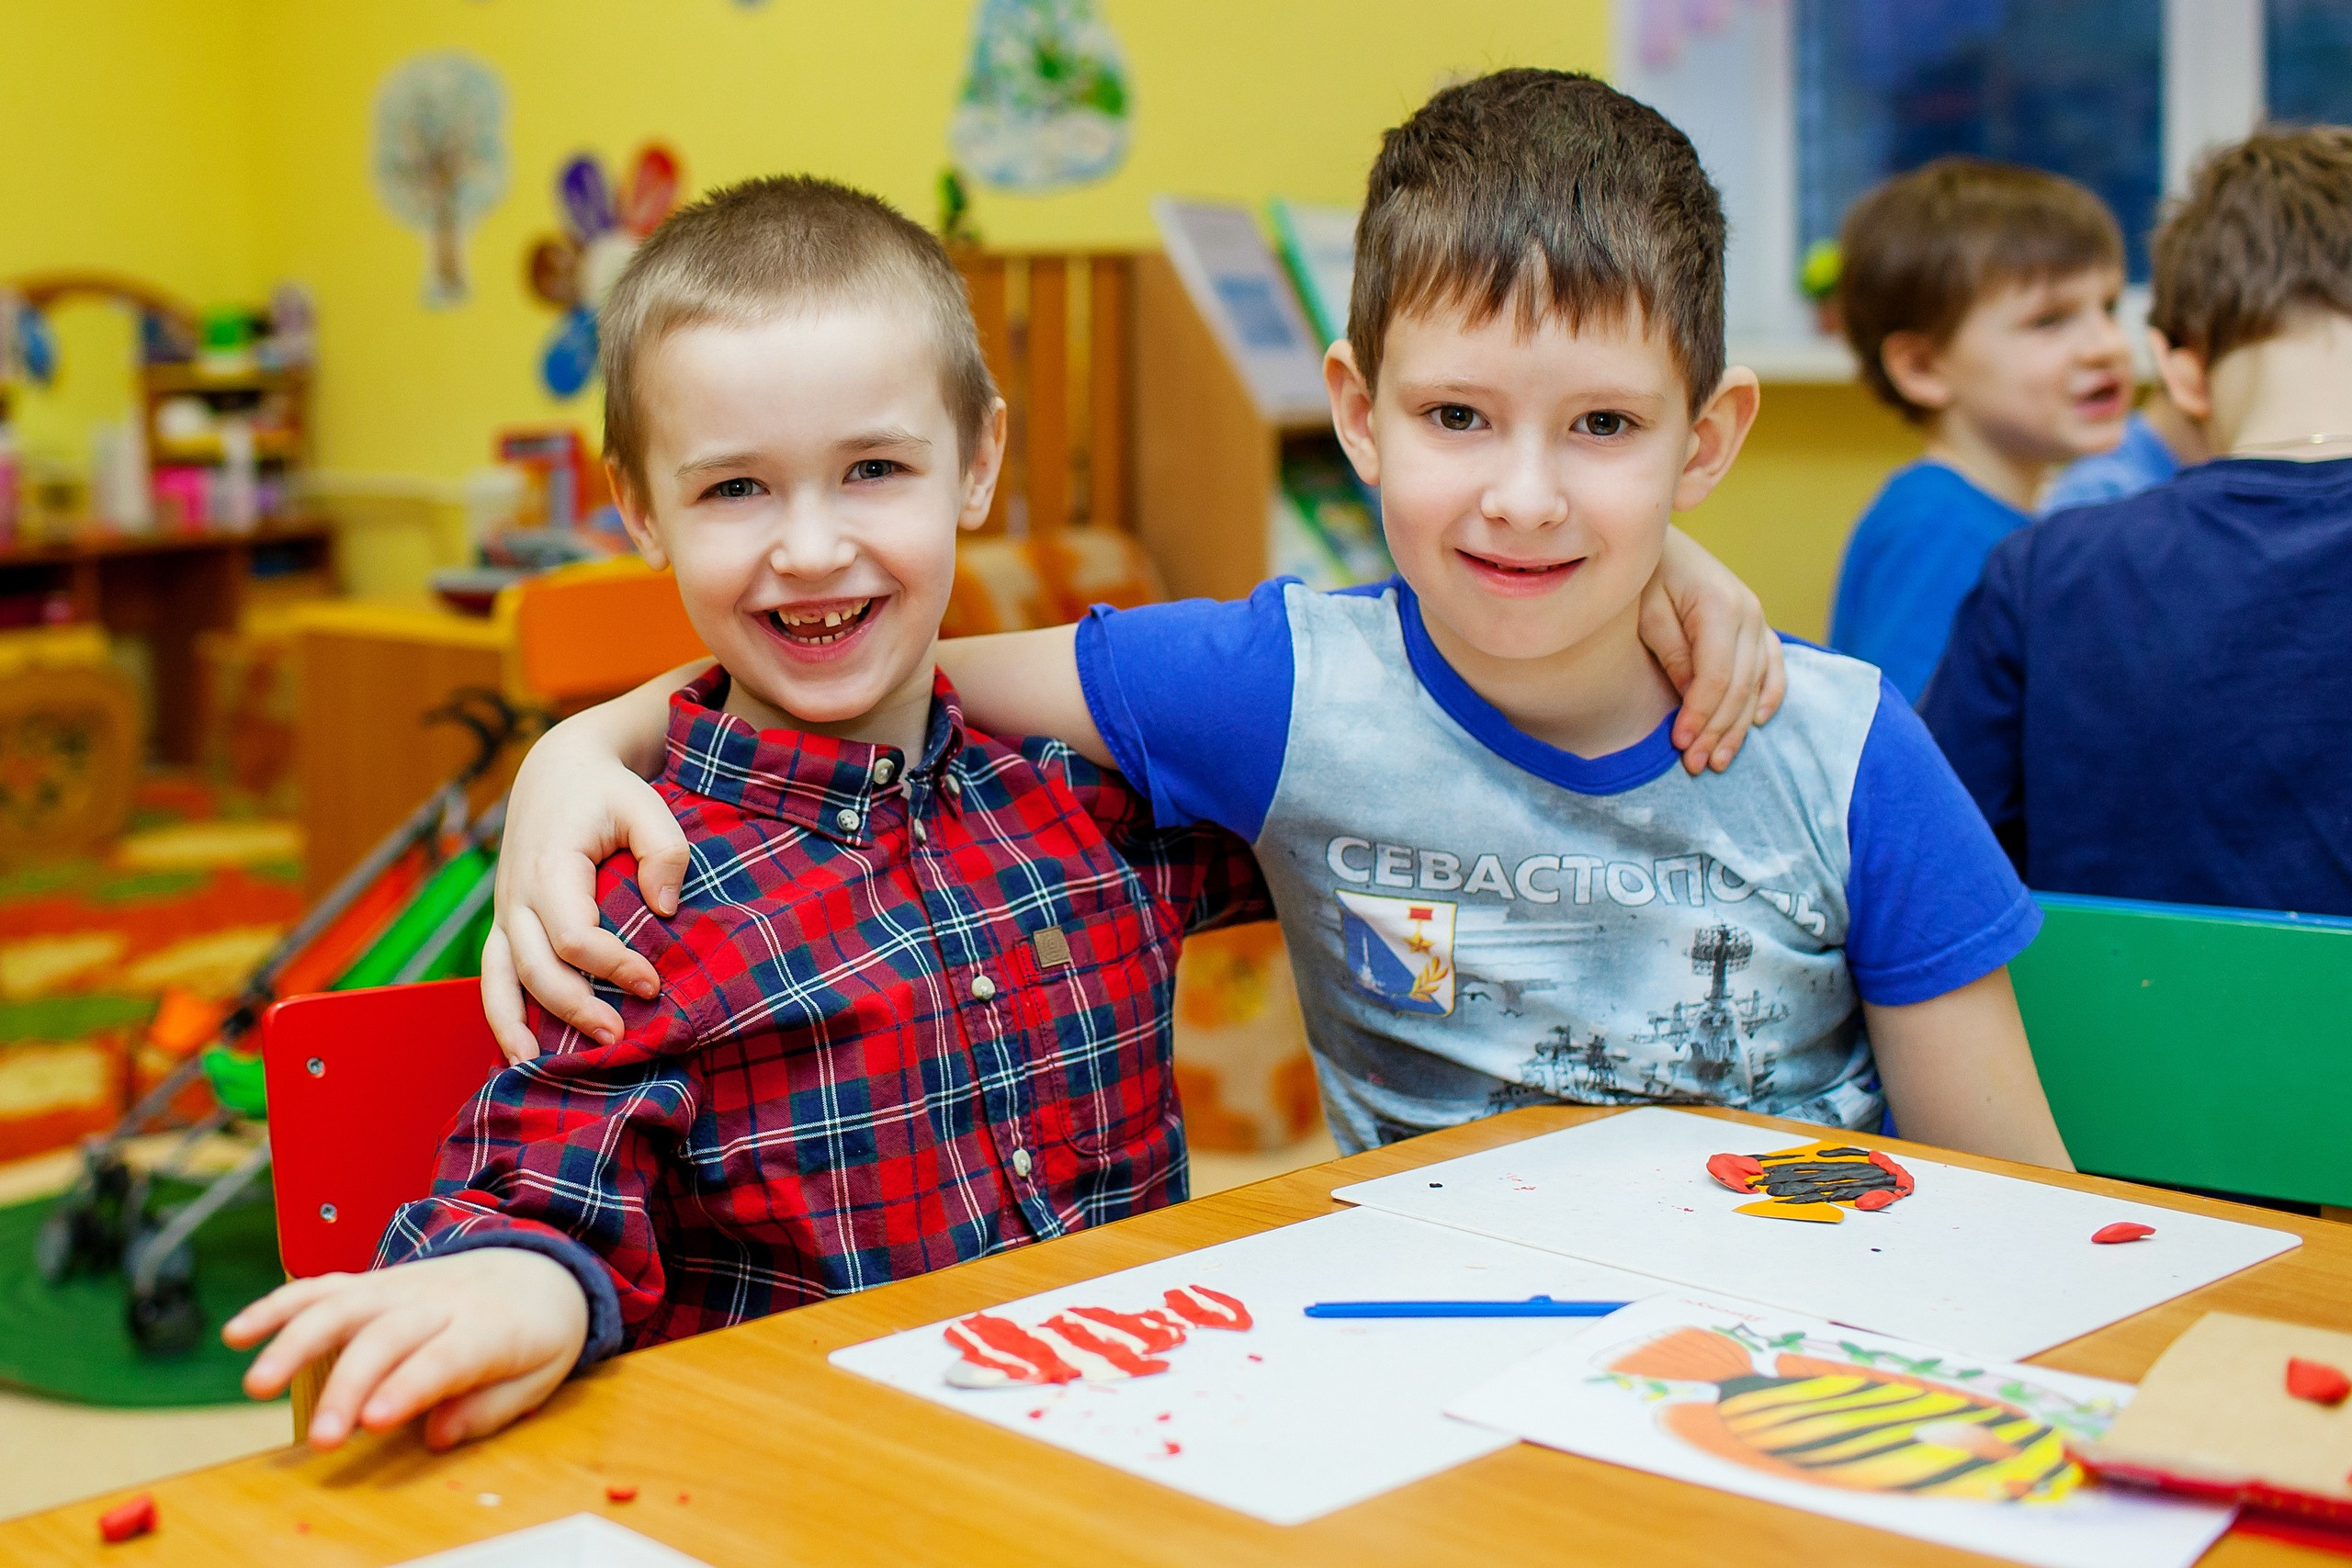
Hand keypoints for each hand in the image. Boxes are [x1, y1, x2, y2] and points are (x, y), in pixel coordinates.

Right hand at [225, 1249, 589, 1451]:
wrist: (539, 1269)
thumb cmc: (535, 1335)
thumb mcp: (540, 1377)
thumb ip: (489, 1409)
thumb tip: (434, 1436)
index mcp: (488, 1328)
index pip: (443, 1356)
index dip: (407, 1386)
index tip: (372, 1422)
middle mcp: (439, 1300)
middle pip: (386, 1337)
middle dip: (348, 1386)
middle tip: (319, 1440)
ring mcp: (402, 1286)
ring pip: (343, 1305)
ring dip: (296, 1342)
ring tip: (254, 1386)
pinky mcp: (374, 1282)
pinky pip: (322, 1287)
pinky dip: (279, 1305)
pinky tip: (238, 1333)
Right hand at [486, 711, 690, 1062]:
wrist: (557, 773)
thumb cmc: (608, 792)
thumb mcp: (645, 804)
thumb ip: (665, 849)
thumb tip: (663, 907)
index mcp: (550, 866)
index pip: (573, 934)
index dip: (611, 966)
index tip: (652, 984)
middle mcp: (517, 895)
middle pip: (535, 967)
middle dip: (574, 1009)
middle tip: (619, 1037)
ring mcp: (505, 913)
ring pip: (498, 980)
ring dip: (519, 1027)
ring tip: (544, 1070)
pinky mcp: (505, 925)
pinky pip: (492, 977)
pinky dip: (501, 1016)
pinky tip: (521, 1055)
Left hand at [1641, 526, 1786, 774]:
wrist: (1655, 539)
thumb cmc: (1644, 575)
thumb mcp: (1646, 611)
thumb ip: (1672, 652)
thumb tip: (1692, 697)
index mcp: (1720, 606)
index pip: (1716, 677)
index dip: (1700, 715)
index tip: (1679, 744)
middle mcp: (1748, 611)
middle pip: (1740, 687)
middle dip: (1717, 730)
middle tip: (1695, 765)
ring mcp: (1757, 618)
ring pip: (1757, 683)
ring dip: (1740, 725)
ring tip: (1718, 759)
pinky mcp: (1756, 625)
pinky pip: (1772, 665)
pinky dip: (1769, 695)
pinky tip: (1758, 722)